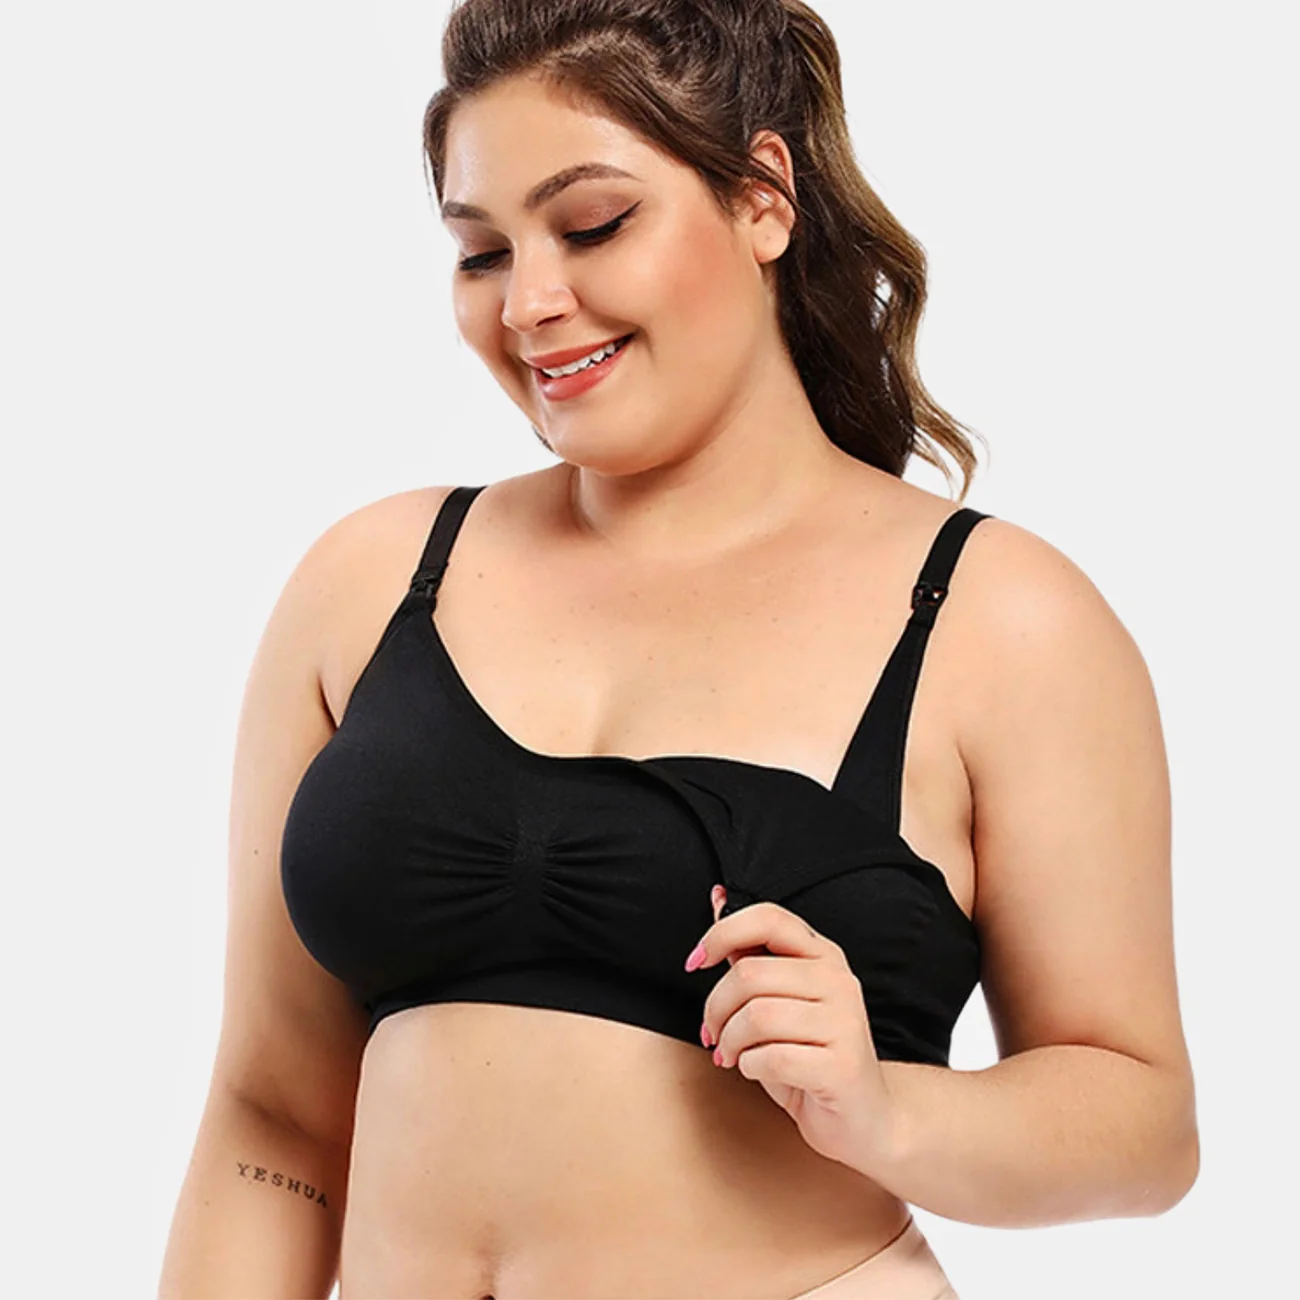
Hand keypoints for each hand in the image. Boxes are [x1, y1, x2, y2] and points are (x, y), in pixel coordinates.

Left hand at [688, 885, 901, 1173]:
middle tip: (711, 1034)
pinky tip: (757, 1071)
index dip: (722, 933)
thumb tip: (718, 898)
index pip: (768, 918)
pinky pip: (771, 1058)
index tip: (694, 961)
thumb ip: (750, 954)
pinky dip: (749, 1067)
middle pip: (749, 974)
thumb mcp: (777, 999)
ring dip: (730, 1042)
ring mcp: (845, 1023)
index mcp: (823, 956)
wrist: (865, 1120)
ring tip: (731, 1055)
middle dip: (715, 1008)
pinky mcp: (842, 1066)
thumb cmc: (811, 1056)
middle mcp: (839, 981)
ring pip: (756, 1016)